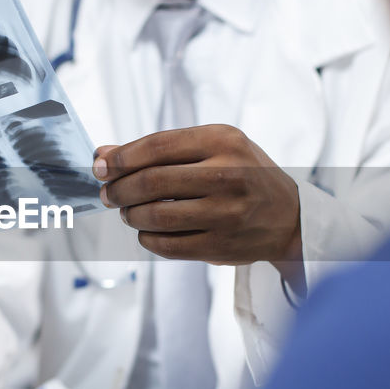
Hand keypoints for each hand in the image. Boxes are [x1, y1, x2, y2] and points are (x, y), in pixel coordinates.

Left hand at [94, 125, 303, 284]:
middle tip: (109, 194)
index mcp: (223, 141)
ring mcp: (225, 213)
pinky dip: (147, 238)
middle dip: (118, 190)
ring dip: (130, 215)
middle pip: (151, 183)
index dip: (120, 158)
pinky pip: (167, 245)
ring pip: (155, 216)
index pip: (156, 147)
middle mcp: (227, 175)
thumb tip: (102, 155)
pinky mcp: (221, 246)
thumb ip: (160, 149)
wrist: (289, 216)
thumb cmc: (243, 174)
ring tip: (128, 212)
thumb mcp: (213, 147)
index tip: (101, 167)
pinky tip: (147, 231)